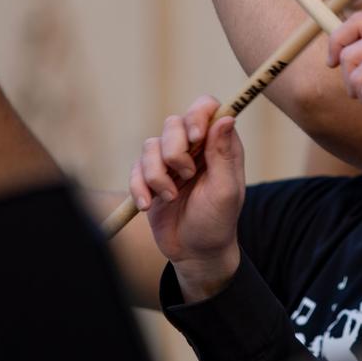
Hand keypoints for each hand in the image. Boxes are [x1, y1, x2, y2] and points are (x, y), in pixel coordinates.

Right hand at [132, 95, 245, 300]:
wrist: (194, 253)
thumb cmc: (218, 222)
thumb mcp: (226, 191)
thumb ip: (224, 154)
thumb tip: (226, 118)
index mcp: (218, 144)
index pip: (206, 107)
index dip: (198, 115)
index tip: (195, 139)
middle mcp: (193, 147)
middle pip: (173, 123)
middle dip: (174, 151)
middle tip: (186, 175)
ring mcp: (169, 161)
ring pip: (150, 145)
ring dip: (157, 174)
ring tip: (171, 197)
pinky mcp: (149, 177)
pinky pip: (135, 169)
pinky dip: (139, 188)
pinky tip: (149, 206)